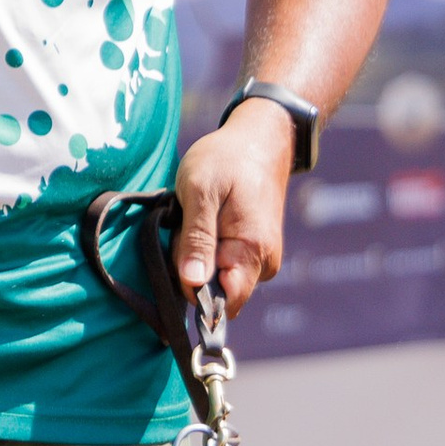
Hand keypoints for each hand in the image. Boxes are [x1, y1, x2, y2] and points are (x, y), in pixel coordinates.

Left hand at [173, 99, 294, 311]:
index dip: (196, 292)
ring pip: (220, 280)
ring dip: (200, 259)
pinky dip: (210, 251)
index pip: (225, 304)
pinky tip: (208, 223)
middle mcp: (264, 264)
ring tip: (197, 221)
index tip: (180, 262)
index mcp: (253, 252)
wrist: (259, 141)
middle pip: (219, 294)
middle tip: (186, 228)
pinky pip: (227, 266)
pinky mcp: (257, 253)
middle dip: (194, 271)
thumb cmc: (226, 160)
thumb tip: (192, 283)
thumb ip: (196, 239)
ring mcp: (263, 259)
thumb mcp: (200, 191)